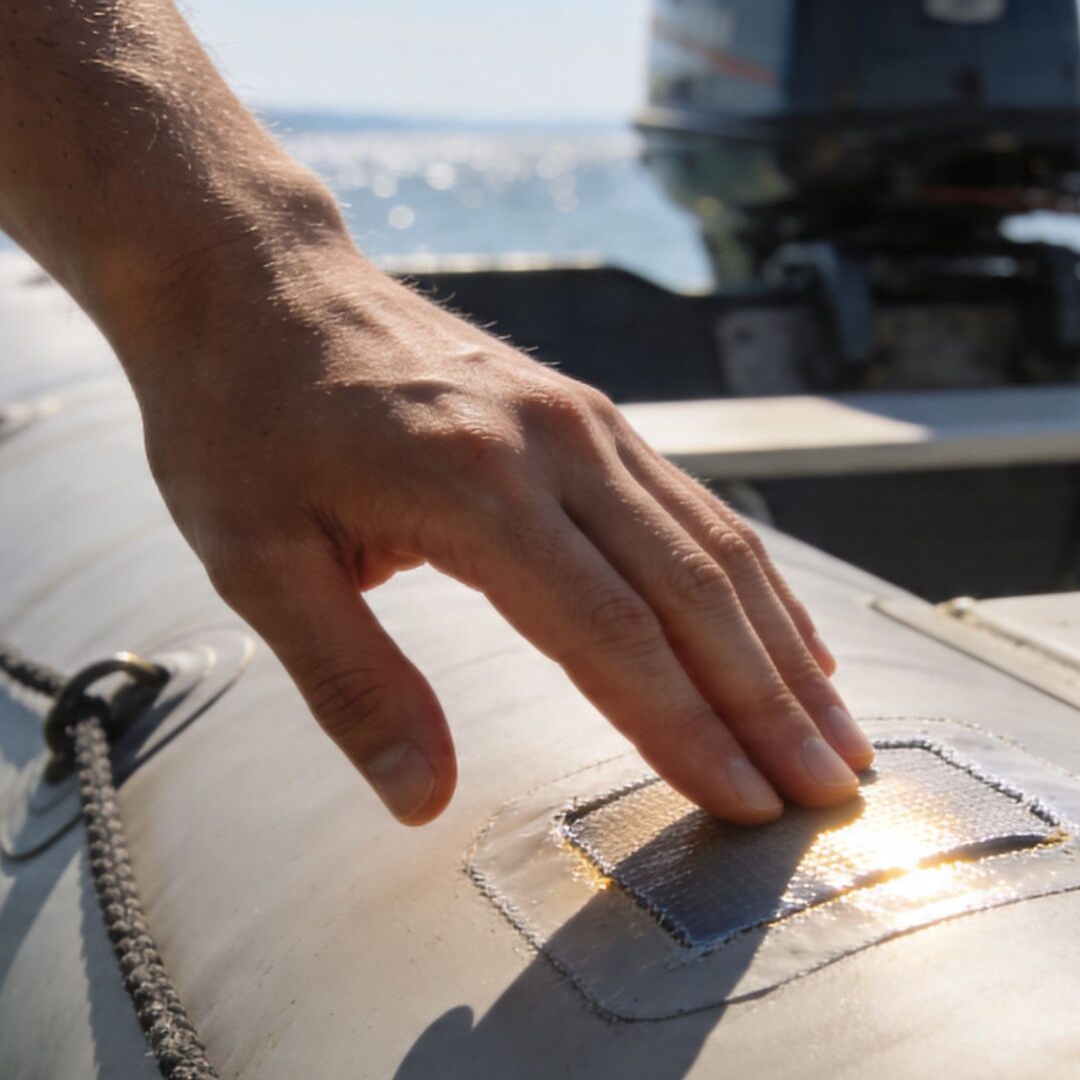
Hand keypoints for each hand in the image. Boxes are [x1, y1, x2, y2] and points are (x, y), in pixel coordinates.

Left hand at [105, 220, 873, 825]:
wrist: (252, 276)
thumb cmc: (240, 421)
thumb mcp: (254, 562)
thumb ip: (349, 685)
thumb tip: (420, 802)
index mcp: (472, 486)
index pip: (610, 634)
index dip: (686, 728)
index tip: (747, 804)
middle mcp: (552, 445)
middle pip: (693, 594)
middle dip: (770, 706)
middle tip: (831, 797)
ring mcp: (584, 421)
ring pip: (717, 547)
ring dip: (785, 652)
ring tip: (840, 741)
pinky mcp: (591, 414)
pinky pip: (698, 508)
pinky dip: (760, 587)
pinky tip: (797, 647)